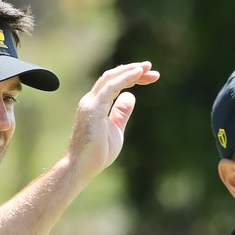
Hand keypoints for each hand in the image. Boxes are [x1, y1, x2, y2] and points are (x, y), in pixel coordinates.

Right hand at [68, 61, 158, 177]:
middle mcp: (91, 100)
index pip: (113, 84)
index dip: (131, 77)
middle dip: (133, 70)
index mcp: (96, 105)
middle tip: (151, 68)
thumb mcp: (116, 129)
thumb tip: (131, 96)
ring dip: (130, 70)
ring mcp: (91, 103)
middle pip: (112, 77)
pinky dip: (125, 77)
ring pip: (111, 77)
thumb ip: (121, 112)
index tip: (149, 77)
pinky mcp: (93, 108)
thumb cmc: (97, 153)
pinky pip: (111, 86)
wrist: (82, 166)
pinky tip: (138, 73)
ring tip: (148, 67)